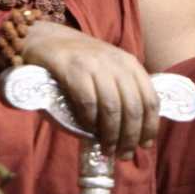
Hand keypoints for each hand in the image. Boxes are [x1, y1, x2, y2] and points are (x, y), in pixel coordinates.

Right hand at [20, 21, 163, 156]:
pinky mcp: (71, 68)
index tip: (145, 145)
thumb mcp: (106, 72)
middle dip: (130, 136)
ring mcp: (94, 64)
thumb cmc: (78, 64)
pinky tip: (88, 130)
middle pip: (133, 107)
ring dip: (111, 134)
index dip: (150, 126)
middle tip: (123, 154)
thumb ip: (119, 94)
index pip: (150, 99)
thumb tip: (130, 134)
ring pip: (112, 107)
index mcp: (130, 64)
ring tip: (107, 150)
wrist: (44, 38)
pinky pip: (87, 101)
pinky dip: (90, 121)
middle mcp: (116, 62)